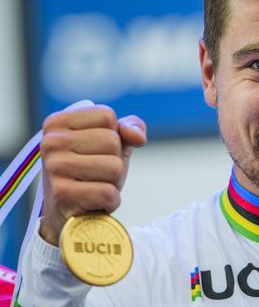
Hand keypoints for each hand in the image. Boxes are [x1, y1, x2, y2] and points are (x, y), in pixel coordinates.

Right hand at [38, 104, 146, 245]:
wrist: (67, 214)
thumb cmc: (91, 172)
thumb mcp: (111, 144)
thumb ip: (128, 128)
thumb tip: (137, 136)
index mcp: (57, 123)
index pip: (106, 115)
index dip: (114, 136)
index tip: (95, 151)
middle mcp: (51, 142)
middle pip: (112, 141)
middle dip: (115, 161)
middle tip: (97, 174)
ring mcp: (54, 167)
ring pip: (114, 167)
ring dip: (114, 182)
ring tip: (95, 186)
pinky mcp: (62, 193)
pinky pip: (108, 192)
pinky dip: (110, 200)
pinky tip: (94, 202)